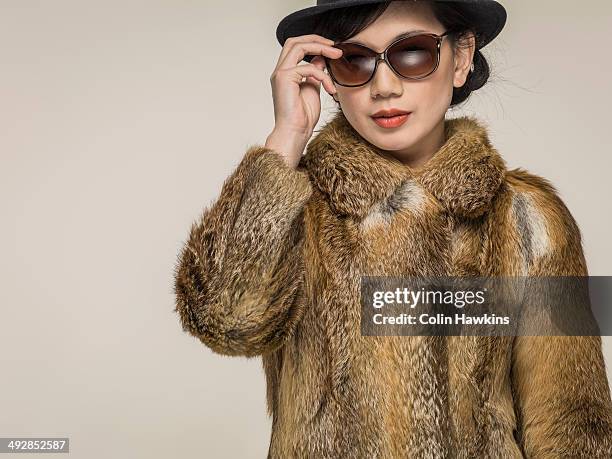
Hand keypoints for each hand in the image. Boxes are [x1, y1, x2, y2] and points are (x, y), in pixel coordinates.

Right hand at [266, 34, 341, 166]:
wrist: (295, 133)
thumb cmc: (303, 117)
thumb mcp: (313, 89)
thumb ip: (315, 73)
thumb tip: (320, 59)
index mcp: (285, 73)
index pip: (296, 47)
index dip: (313, 43)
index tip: (332, 48)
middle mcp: (280, 71)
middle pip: (294, 41)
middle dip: (316, 39)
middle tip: (335, 46)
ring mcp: (280, 74)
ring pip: (298, 46)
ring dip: (320, 48)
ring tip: (337, 55)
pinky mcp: (284, 79)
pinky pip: (308, 67)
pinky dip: (323, 76)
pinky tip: (330, 88)